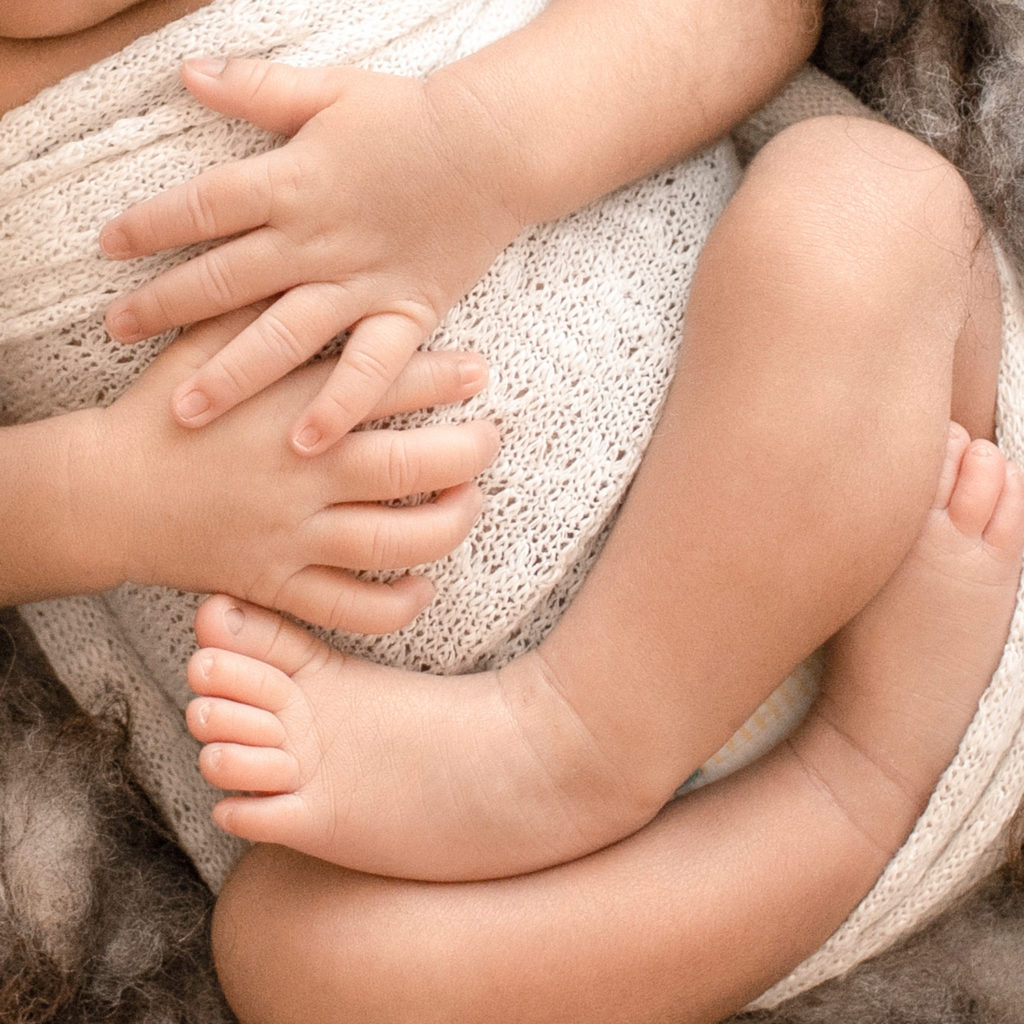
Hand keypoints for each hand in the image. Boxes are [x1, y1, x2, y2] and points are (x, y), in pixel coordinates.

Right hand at [86, 307, 497, 631]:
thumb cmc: (159, 413)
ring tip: (470, 505)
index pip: (382, 384)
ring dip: (448, 526)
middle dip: (467, 453)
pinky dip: (395, 606)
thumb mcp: (204, 347)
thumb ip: (263, 314)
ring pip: (394, 541)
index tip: (479, 371)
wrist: (101, 496)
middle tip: (490, 440)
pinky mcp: (276, 583)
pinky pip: (349, 608)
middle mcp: (298, 472)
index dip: (444, 377)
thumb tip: (314, 271)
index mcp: (286, 406)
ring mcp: (290, 534)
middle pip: (408, 466)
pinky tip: (422, 588)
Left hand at [101, 58, 523, 454]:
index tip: (109, 246)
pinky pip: (369, 368)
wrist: (494, 148)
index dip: (151, 225)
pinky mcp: (405, 313)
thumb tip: (191, 74)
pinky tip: (307, 441)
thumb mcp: (331, 89)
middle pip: (225, 278)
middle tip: (117, 333)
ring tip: (186, 410)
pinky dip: (340, 404)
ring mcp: (360, 284)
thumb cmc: (412, 117)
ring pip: (283, 335)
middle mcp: (315, 240)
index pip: (202, 206)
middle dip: (165, 306)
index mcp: (291, 181)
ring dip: (232, 373)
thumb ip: (259, 87)